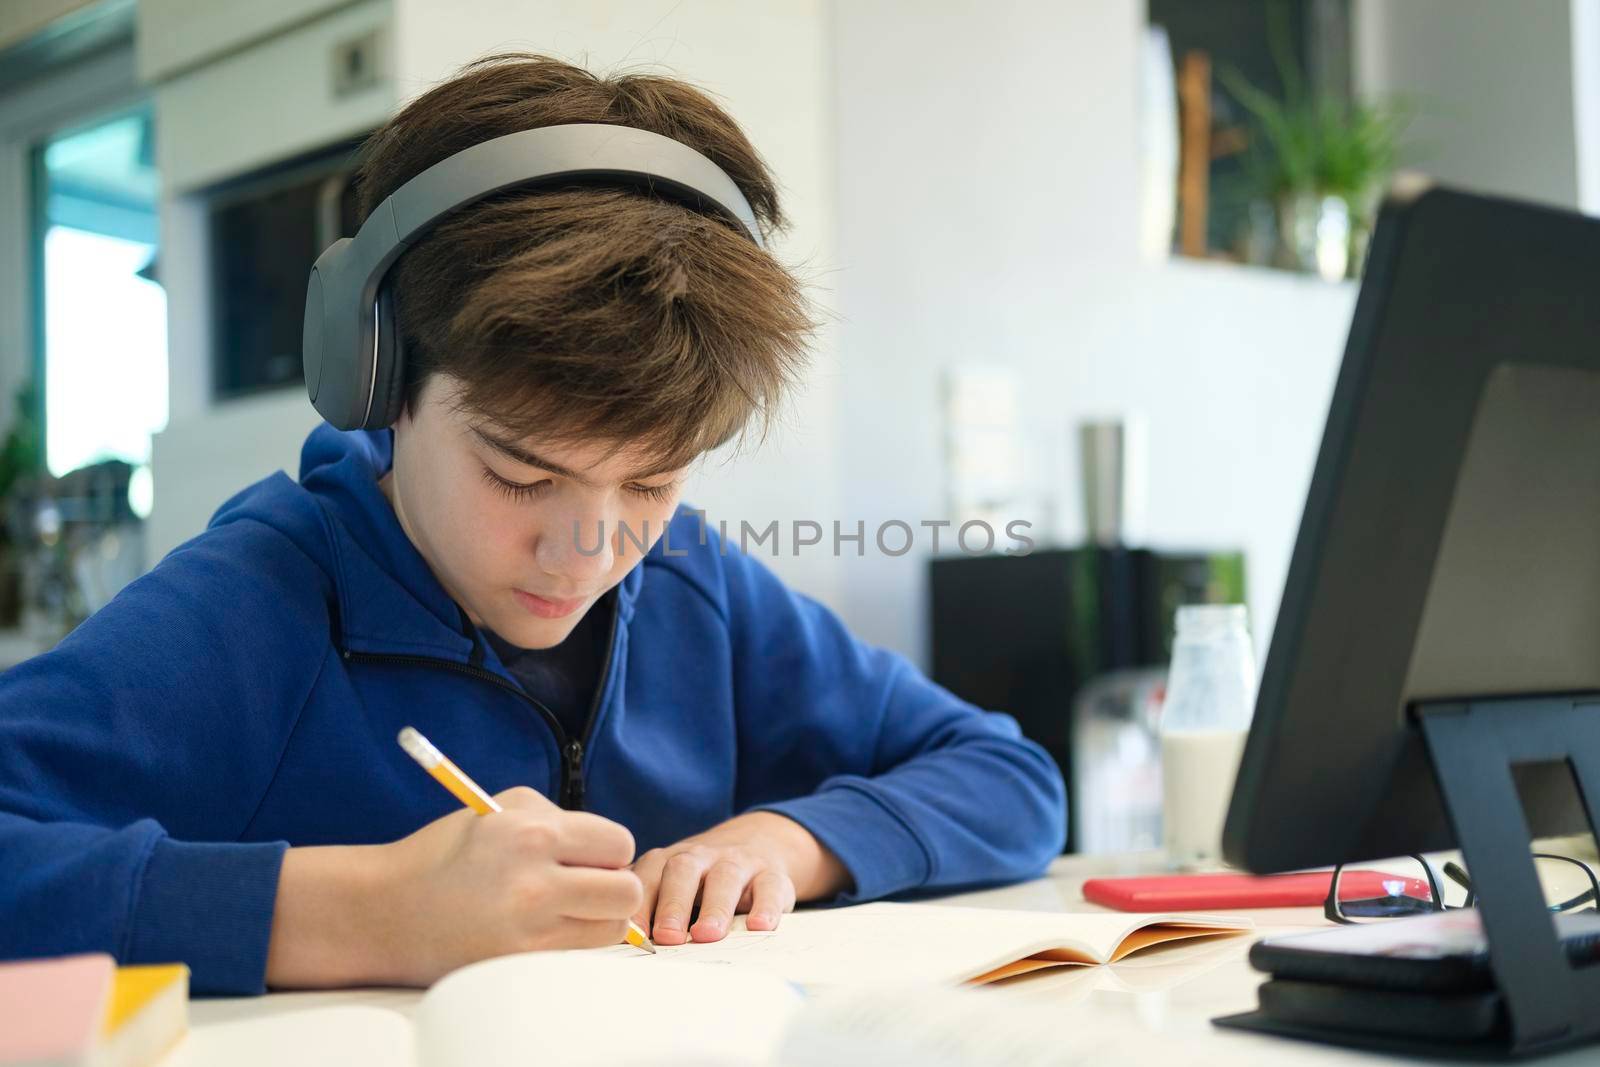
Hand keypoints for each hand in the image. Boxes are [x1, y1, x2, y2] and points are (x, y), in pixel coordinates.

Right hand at [267, 786, 642, 987]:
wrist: (385, 910)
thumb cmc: (445, 854)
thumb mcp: (500, 811)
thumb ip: (558, 818)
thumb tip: (607, 848)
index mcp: (532, 833)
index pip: (618, 844)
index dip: (608, 850)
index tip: (590, 856)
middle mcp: (535, 881)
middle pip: (626, 891)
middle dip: (612, 885)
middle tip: (584, 885)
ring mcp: (528, 929)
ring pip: (610, 929)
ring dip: (596, 918)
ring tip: (563, 909)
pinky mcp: (518, 964)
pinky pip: (577, 953)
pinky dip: (571, 942)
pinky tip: (540, 929)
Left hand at [631, 811, 849, 945]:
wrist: (758, 843)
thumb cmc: (701, 880)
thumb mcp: (671, 885)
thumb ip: (646, 908)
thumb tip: (615, 942)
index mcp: (669, 861)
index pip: (648, 877)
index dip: (639, 905)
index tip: (632, 936)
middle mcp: (701, 857)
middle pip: (683, 871)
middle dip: (673, 904)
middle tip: (667, 937)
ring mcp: (737, 863)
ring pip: (725, 878)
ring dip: (715, 908)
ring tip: (707, 935)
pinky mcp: (771, 875)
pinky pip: (769, 887)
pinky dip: (766, 907)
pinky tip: (759, 927)